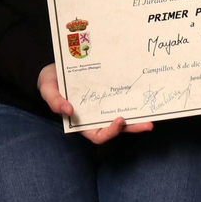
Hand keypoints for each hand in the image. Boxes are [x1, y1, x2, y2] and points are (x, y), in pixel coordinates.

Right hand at [38, 65, 153, 143]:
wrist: (55, 66)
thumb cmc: (50, 81)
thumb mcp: (47, 89)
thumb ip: (54, 101)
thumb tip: (68, 111)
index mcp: (81, 121)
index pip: (98, 135)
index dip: (110, 131)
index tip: (120, 120)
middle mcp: (94, 115)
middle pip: (116, 127)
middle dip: (133, 128)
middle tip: (148, 124)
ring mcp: (103, 104)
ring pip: (122, 114)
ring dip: (137, 116)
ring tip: (153, 113)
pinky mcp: (108, 91)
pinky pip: (121, 98)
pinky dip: (131, 98)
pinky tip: (142, 93)